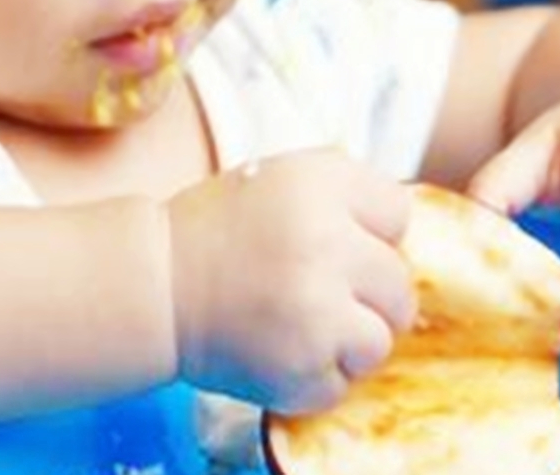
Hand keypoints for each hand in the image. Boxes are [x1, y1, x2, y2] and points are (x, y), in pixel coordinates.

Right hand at [166, 149, 415, 412]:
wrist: (153, 285)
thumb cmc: (221, 229)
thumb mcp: (286, 177)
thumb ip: (349, 193)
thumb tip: (406, 234)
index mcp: (324, 184)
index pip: (398, 214)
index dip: (368, 231)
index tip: (331, 239)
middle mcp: (327, 243)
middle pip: (400, 284)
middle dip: (366, 293)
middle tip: (316, 290)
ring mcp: (317, 311)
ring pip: (380, 340)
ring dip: (348, 341)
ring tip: (300, 324)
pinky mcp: (301, 368)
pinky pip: (342, 384)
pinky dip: (314, 377)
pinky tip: (278, 349)